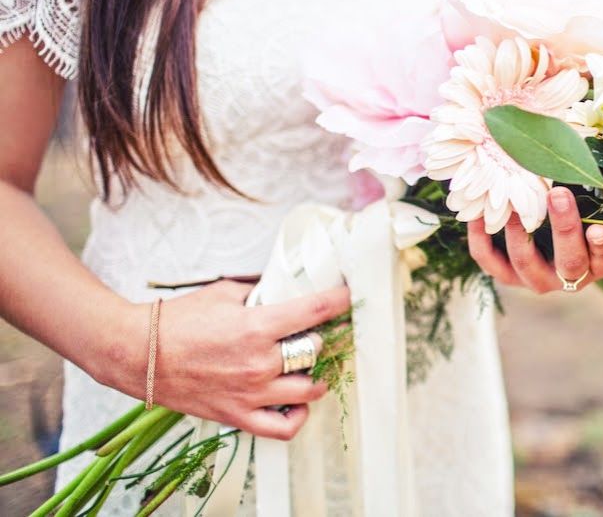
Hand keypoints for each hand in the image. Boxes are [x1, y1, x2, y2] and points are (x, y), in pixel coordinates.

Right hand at [93, 280, 350, 439]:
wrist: (139, 354)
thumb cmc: (179, 321)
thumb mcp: (224, 293)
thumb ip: (260, 292)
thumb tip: (287, 288)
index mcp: (257, 326)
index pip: (316, 310)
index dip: (340, 300)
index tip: (350, 295)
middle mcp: (260, 362)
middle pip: (317, 350)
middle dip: (323, 337)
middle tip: (323, 330)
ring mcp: (251, 393)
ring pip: (310, 390)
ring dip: (317, 376)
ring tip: (311, 364)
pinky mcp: (238, 415)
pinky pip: (284, 427)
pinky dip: (299, 416)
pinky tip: (299, 402)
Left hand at [468, 186, 602, 293]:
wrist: (553, 236)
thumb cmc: (587, 214)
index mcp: (598, 264)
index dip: (602, 246)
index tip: (599, 229)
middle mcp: (569, 278)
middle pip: (569, 262)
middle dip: (564, 228)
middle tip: (558, 194)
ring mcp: (536, 279)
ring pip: (525, 261)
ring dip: (519, 231)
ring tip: (514, 202)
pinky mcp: (507, 275)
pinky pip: (489, 260)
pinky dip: (480, 238)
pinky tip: (476, 213)